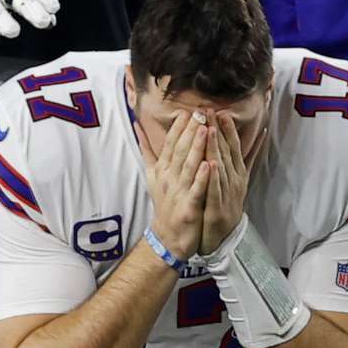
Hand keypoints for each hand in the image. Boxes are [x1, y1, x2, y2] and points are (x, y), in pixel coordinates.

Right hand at [142, 108, 210, 261]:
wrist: (168, 236)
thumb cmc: (165, 202)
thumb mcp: (151, 174)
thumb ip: (147, 149)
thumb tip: (137, 125)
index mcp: (162, 169)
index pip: (170, 143)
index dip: (179, 127)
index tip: (188, 110)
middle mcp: (168, 178)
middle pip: (179, 151)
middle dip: (190, 131)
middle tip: (201, 112)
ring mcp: (178, 193)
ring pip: (188, 167)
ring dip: (197, 148)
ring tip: (206, 130)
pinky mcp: (188, 208)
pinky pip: (196, 190)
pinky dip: (202, 178)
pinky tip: (209, 165)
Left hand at [198, 108, 251, 254]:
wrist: (222, 238)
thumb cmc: (224, 205)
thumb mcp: (235, 180)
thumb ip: (241, 158)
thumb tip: (259, 135)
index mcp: (237, 173)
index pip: (232, 146)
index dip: (227, 129)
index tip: (220, 111)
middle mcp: (234, 181)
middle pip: (227, 152)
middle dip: (220, 131)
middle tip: (212, 111)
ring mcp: (227, 194)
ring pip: (221, 167)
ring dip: (217, 149)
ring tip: (210, 130)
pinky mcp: (218, 209)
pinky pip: (215, 190)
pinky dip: (214, 177)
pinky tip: (211, 165)